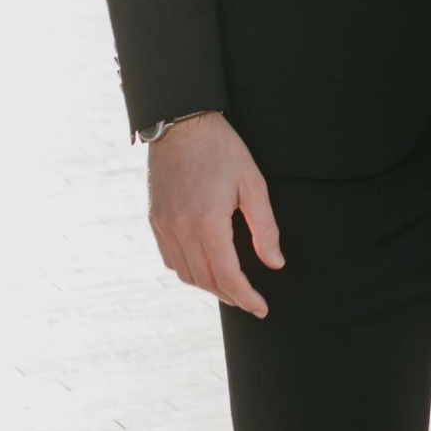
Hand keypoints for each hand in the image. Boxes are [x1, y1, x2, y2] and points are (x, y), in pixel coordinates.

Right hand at [147, 111, 282, 316]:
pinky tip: (205, 267)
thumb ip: (265, 228)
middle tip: (250, 300)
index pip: (228, 276)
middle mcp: (181, 229)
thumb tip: (275, 263)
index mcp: (208, 222)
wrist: (180, 122)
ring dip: (209, 286)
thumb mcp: (253, 184)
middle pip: (206, 281)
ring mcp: (163, 225)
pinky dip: (189, 271)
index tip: (261, 308)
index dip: (246, 297)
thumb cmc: (222, 149)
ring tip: (230, 287)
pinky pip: (170, 258)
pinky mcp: (155, 219)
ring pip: (185, 274)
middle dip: (230, 296)